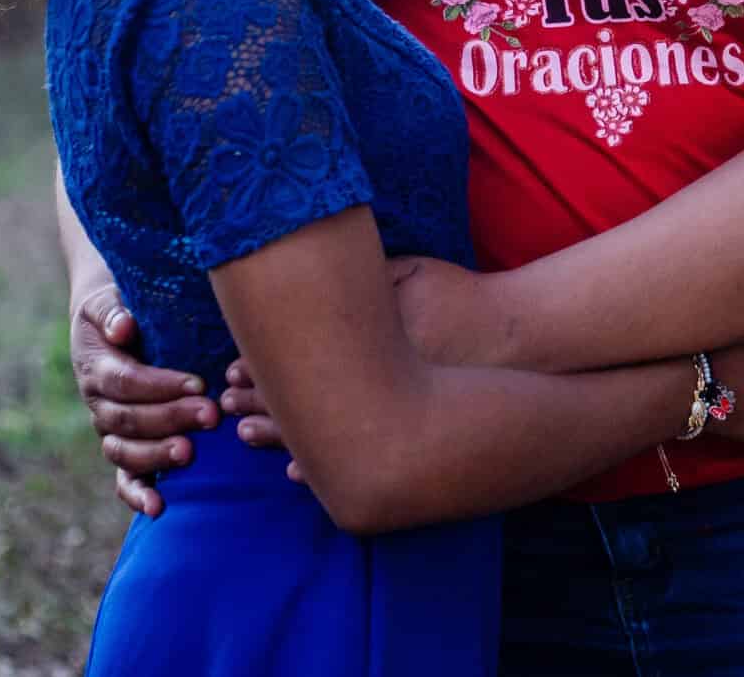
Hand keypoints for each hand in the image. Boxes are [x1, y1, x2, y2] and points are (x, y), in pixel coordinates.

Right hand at [70, 284, 217, 515]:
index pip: (126, 381)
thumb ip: (113, 312)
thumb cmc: (118, 308)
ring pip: (124, 450)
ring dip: (157, 455)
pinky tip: (159, 507)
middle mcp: (99, 403)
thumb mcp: (107, 300)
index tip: (198, 384)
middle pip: (128, 419)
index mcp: (96, 367)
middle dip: (170, 418)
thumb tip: (123, 328)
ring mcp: (110, 429)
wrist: (109, 322)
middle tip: (210, 415)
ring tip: (189, 453)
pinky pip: (124, 477)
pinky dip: (137, 494)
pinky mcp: (124, 447)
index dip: (159, 385)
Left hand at [220, 258, 485, 465]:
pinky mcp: (405, 432)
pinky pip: (356, 454)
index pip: (297, 355)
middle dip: (260, 401)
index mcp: (363, 339)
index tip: (233, 369)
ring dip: (279, 434)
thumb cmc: (461, 298)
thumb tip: (311, 272)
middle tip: (225, 404)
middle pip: (300, 396)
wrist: (518, 339)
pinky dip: (320, 464)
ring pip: (319, 432)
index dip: (261, 364)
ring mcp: (389, 410)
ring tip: (243, 435)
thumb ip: (365, 279)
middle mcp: (371, 378)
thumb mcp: (411, 274)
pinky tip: (293, 472)